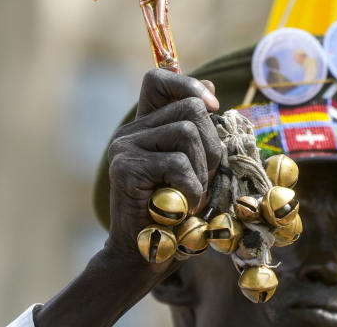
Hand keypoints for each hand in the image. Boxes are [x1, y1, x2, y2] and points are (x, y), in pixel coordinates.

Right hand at [105, 69, 221, 264]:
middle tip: (206, 178)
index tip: (212, 107)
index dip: (188, 85)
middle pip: (190, 108)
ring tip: (192, 194)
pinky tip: (182, 206)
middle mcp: (132, 131)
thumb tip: (209, 87)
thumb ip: (198, 130)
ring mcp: (125, 147)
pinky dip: (191, 188)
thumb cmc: (176, 213)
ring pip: (187, 132)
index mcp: (148, 126)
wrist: (144, 257)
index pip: (159, 79)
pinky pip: (177, 163)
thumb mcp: (195, 166)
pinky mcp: (125, 168)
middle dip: (212, 145)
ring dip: (203, 169)